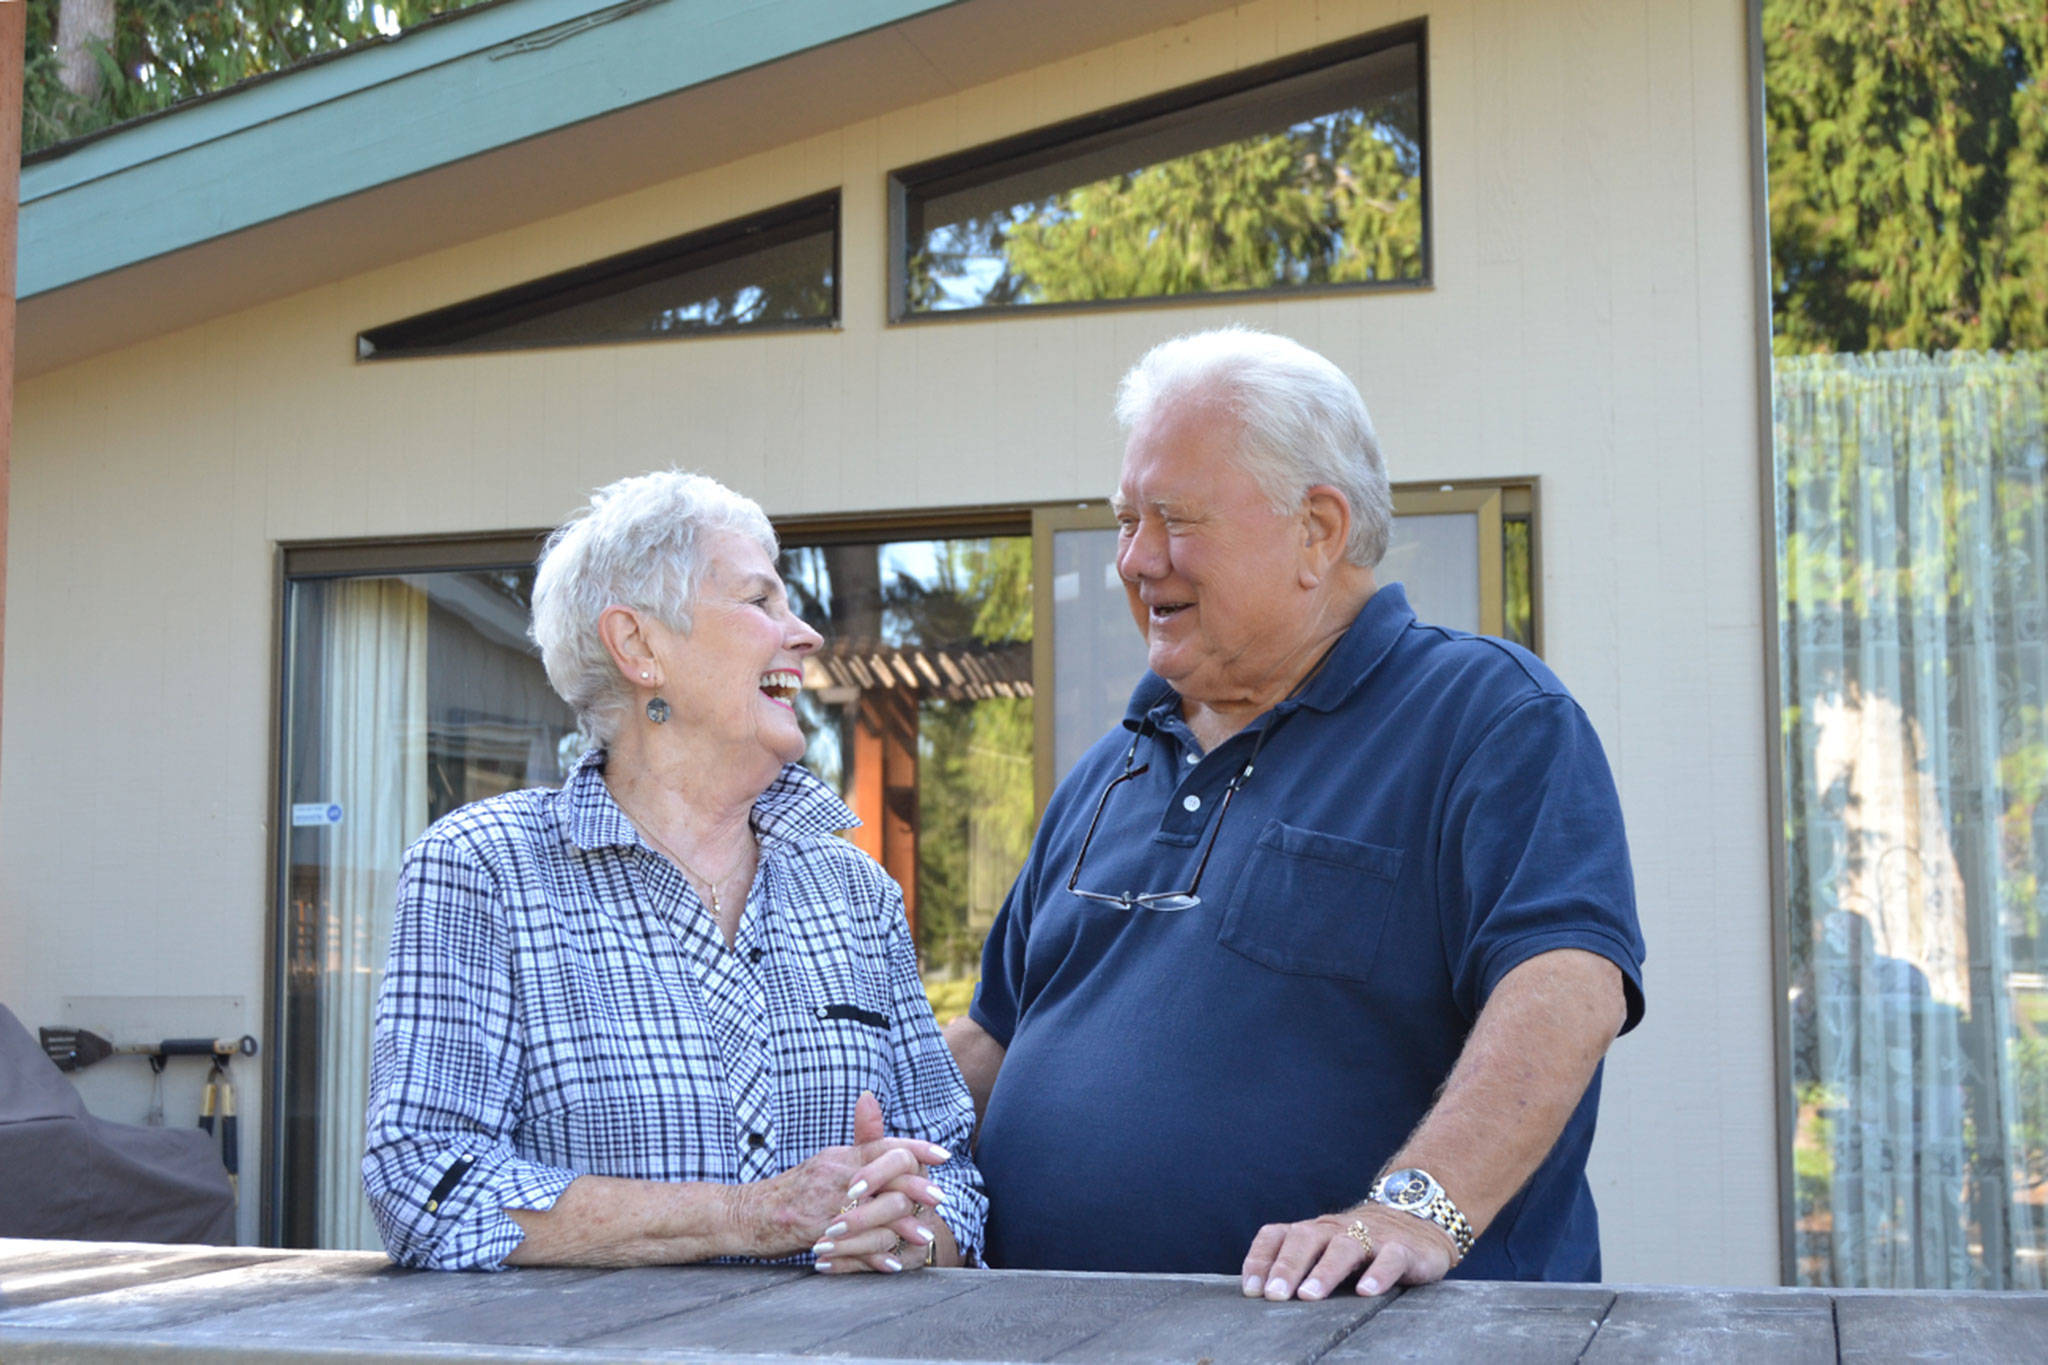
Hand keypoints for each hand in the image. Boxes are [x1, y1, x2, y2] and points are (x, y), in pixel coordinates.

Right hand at [727, 1091, 948, 1261]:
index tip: (944, 1155)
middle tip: (940, 1198)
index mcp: (841, 1156)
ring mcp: (825, 1203)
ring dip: (902, 1226)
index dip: (916, 1148)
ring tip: (923, 1237)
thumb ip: (858, 1144)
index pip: (884, 1144)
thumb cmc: (793, 1190)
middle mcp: (836, 1174)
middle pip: (886, 1175)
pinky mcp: (815, 1230)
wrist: (749, 1213)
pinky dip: (875, 1256)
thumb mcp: (827, 1162)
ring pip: (874, 1210)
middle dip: (917, 1188)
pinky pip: (852, 1242)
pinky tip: (892, 1264)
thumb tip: (874, 1107)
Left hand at [1240, 1206, 1456, 1301]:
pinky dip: (1378, 1273)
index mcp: (1312, 1231)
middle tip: (1274, 1296)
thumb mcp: (1325, 1251)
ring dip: (1325, 1271)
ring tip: (1310, 1295)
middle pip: (1305, 1239)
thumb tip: (1263, 1300)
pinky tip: (1367, 1291)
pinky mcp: (1403, 1249)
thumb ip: (1300, 1268)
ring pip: (1344, 1247)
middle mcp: (1336, 1230)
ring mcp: (1370, 1237)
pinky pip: (1390, 1258)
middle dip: (1287, 1267)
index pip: (1277, 1235)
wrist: (1417, 1219)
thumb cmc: (1359, 1245)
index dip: (1260, 1260)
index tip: (1252, 1291)